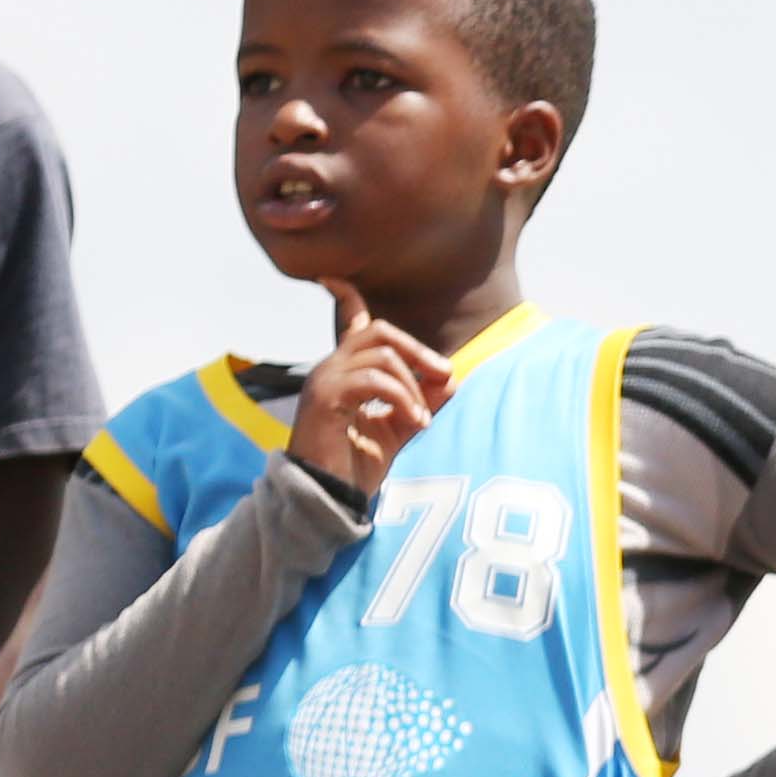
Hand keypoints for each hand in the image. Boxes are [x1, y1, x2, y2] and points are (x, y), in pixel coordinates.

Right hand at [283, 280, 456, 500]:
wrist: (328, 498)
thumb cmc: (355, 466)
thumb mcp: (399, 429)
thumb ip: (422, 402)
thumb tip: (451, 378)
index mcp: (346, 371)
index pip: (349, 321)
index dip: (346, 295)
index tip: (333, 278)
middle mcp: (331, 368)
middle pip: (380, 332)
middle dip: (418, 351)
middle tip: (444, 377)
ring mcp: (325, 380)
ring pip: (382, 356)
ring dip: (414, 387)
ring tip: (422, 420)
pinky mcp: (326, 399)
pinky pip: (374, 381)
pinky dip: (403, 399)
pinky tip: (413, 423)